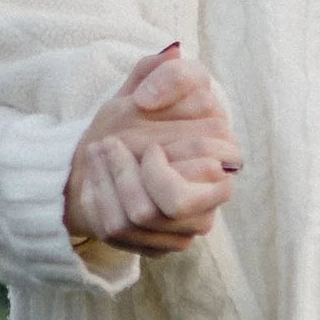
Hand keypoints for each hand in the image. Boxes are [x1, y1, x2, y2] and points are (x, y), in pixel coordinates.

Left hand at [64, 46, 242, 253]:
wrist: (112, 150)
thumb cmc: (140, 114)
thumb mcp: (151, 82)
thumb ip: (168, 73)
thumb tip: (149, 100)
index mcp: (224, 152)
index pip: (204, 159)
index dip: (160, 149)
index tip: (133, 126)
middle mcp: (217, 193)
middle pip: (172, 202)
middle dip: (127, 172)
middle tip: (106, 145)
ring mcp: (194, 224)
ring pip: (144, 218)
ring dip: (109, 183)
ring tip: (97, 156)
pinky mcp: (167, 245)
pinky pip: (127, 234)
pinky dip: (101, 203)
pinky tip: (95, 183)